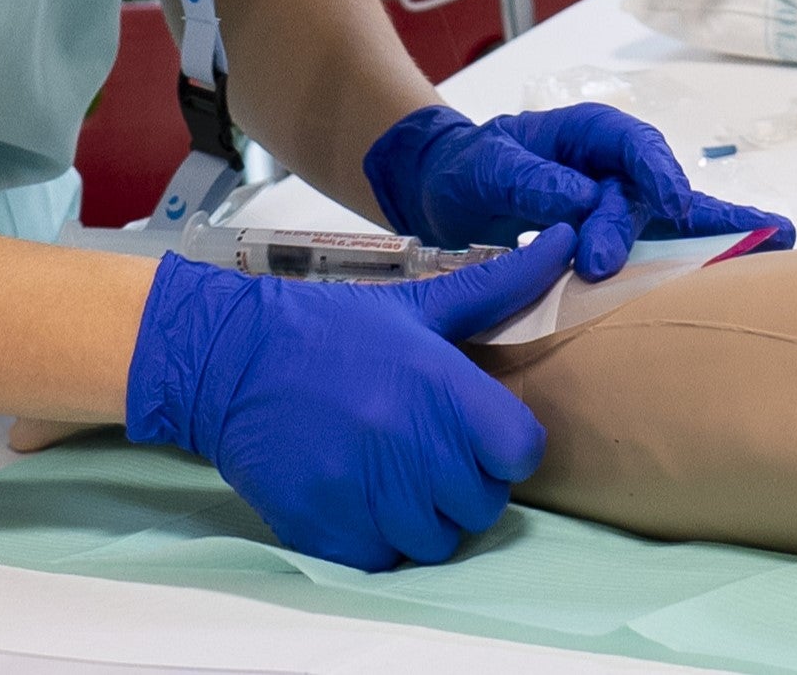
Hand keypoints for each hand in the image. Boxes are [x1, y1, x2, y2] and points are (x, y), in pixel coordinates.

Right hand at [124, 222, 576, 570]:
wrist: (229, 359)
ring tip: (390, 475)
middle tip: (423, 451)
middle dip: (462, 483)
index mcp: (437, 382)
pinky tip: (357, 496)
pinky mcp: (326, 528)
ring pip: (436, 540)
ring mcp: (365, 490)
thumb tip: (567, 237)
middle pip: (482, 503)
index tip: (474, 432)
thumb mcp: (415, 304)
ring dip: (422, 517)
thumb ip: (498, 286)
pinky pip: (386, 559)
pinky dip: (378, 538)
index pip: (519, 449)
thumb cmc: (330, 330)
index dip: (504, 445)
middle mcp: (406, 440)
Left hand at [363, 102, 794, 278]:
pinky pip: (666, 248)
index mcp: (585, 133)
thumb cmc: (467, 168)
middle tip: (601, 265)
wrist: (445, 193)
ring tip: (776, 242)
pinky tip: (760, 257)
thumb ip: (530, 182)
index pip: (630, 145)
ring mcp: (623, 206)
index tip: (669, 203)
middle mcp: (614, 167)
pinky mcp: (620, 242)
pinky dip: (707, 254)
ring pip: (672, 222)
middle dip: (636, 228)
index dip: (654, 172)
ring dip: (709, 239)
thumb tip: (581, 201)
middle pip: (646, 194)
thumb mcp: (486, 168)